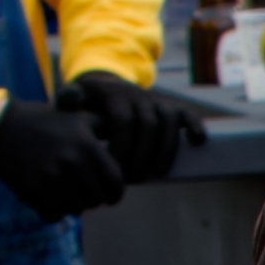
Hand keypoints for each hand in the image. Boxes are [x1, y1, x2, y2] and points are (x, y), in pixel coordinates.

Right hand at [0, 92, 128, 216]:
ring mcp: (52, 181)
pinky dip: (53, 210)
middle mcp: (73, 166)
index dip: (114, 193)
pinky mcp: (33, 192)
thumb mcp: (77, 120)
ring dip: (72, 204)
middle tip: (81, 189)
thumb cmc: (44, 123)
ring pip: (76, 210)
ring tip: (64, 190)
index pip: (116, 185)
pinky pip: (54, 215)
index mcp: (88, 148)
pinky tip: (48, 196)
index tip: (108, 193)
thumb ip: (103, 134)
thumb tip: (131, 148)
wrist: (0, 127)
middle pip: (96, 201)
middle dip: (92, 197)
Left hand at [59, 66, 197, 182]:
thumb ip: (68, 100)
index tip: (115, 171)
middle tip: (134, 179)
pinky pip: (188, 113)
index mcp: (115, 96)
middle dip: (142, 155)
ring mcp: (157, 101)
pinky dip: (195, 126)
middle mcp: (139, 96)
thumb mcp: (75, 97)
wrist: (110, 86)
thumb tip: (69, 101)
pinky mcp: (172, 106)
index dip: (122, 148)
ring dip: (166, 150)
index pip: (122, 122)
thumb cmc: (91, 102)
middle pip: (148, 126)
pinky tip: (196, 142)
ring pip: (169, 123)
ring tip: (157, 173)